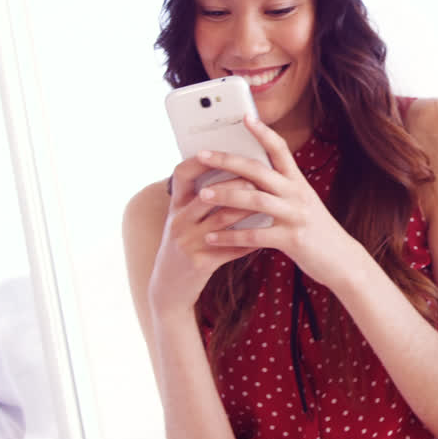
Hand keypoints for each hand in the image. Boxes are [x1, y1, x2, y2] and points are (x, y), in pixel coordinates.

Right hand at [147, 155, 259, 319]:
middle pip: (210, 194)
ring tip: (269, 201)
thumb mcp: (183, 222)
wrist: (168, 288)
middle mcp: (178, 221)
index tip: (223, 149)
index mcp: (175, 207)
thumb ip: (200, 201)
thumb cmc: (184, 246)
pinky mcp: (200, 263)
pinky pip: (231, 248)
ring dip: (249, 208)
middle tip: (260, 175)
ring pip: (224, 219)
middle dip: (237, 183)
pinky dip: (250, 239)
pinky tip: (266, 234)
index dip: (201, 159)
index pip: (182, 174)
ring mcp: (188, 243)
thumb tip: (233, 174)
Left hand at [199, 115, 364, 289]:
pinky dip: (231, 236)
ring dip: (226, 195)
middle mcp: (297, 194)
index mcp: (297, 182)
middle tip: (202, 155)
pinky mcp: (291, 239)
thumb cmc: (315, 230)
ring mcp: (295, 215)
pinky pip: (256, 235)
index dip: (263, 132)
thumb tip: (249, 176)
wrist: (341, 259)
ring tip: (202, 195)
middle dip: (228, 161)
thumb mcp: (302, 203)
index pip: (280, 149)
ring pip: (255, 200)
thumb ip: (280, 189)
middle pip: (259, 170)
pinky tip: (212, 238)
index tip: (245, 117)